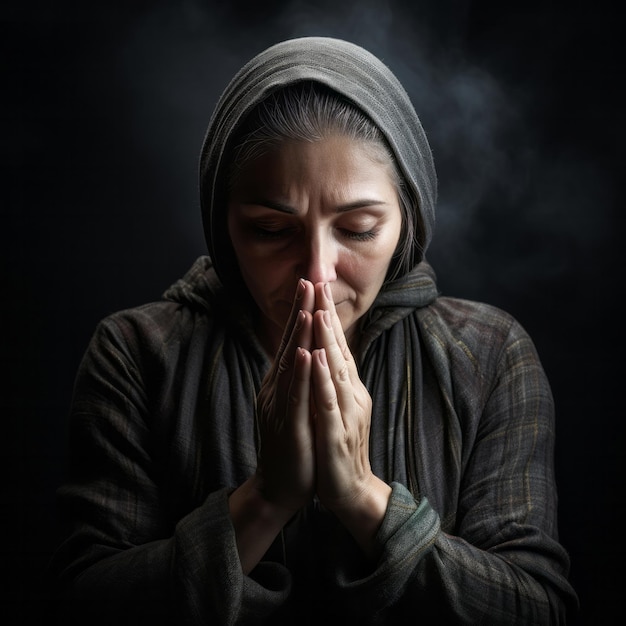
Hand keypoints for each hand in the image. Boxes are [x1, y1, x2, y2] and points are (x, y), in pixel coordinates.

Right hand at [254, 278, 316, 512]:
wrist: (279, 487)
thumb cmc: (293, 445)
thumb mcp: (293, 406)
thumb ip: (296, 379)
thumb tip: (304, 351)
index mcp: (281, 384)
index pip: (293, 341)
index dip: (301, 312)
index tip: (310, 284)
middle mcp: (276, 389)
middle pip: (289, 344)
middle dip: (300, 311)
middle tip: (307, 279)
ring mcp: (280, 407)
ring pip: (290, 365)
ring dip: (298, 336)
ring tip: (306, 306)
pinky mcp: (288, 426)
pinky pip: (294, 397)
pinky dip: (299, 374)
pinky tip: (305, 354)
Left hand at [310, 282, 390, 555]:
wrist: (352, 491)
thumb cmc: (339, 447)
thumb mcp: (337, 407)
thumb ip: (334, 381)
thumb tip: (325, 353)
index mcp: (347, 388)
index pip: (337, 345)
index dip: (327, 317)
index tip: (317, 287)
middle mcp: (351, 394)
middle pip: (339, 349)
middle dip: (327, 316)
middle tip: (319, 283)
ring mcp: (346, 413)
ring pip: (336, 370)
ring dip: (328, 340)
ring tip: (319, 312)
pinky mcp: (337, 433)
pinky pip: (328, 402)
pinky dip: (322, 379)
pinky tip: (316, 359)